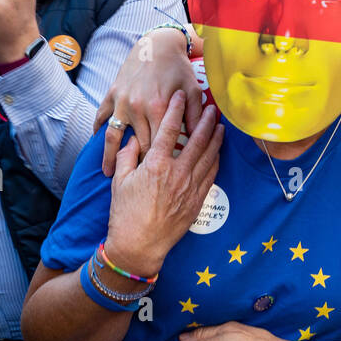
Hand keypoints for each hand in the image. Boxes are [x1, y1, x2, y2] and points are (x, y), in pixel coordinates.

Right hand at [94, 27, 202, 174]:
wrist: (156, 45)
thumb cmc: (178, 69)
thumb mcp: (193, 92)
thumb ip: (195, 117)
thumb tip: (202, 141)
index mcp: (159, 109)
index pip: (159, 145)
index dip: (158, 164)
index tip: (158, 182)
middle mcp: (138, 107)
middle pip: (138, 143)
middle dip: (138, 164)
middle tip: (137, 183)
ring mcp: (121, 102)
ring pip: (114, 135)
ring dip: (109, 156)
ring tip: (106, 174)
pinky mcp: (111, 95)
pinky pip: (100, 118)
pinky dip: (97, 133)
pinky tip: (96, 147)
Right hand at [105, 90, 223, 279]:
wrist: (139, 245)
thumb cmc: (125, 213)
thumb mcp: (119, 181)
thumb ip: (127, 156)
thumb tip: (134, 139)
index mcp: (156, 165)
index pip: (168, 130)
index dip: (175, 110)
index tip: (179, 96)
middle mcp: (177, 173)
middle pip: (197, 140)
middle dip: (205, 121)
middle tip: (212, 107)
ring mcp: (190, 187)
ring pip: (208, 156)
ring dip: (215, 139)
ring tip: (220, 125)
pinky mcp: (197, 200)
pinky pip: (211, 175)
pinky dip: (216, 160)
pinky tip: (218, 152)